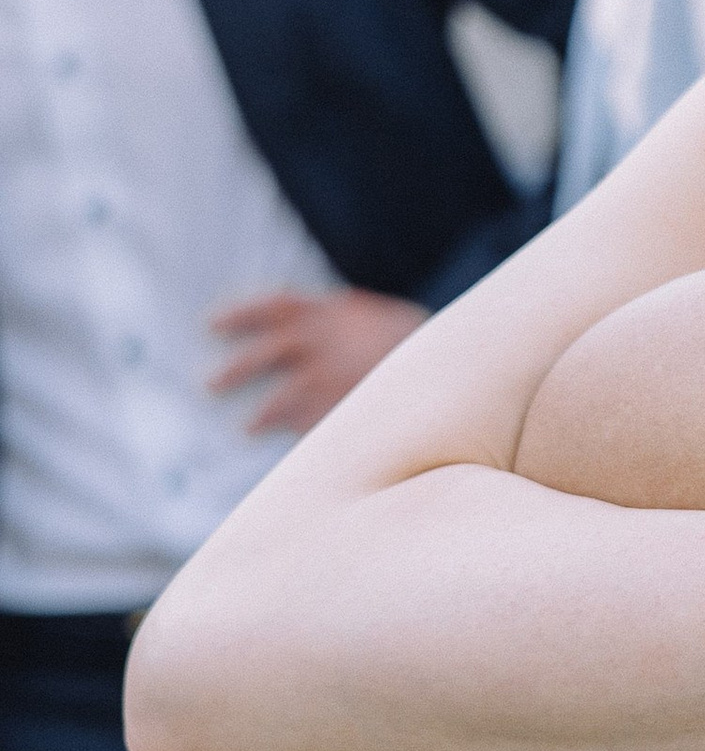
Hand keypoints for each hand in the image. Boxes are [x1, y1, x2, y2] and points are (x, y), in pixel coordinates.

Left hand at [207, 289, 428, 435]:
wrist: (449, 370)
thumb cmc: (419, 342)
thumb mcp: (381, 314)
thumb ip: (347, 315)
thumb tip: (326, 315)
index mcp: (328, 311)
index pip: (271, 306)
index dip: (238, 315)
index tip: (210, 325)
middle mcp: (319, 344)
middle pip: (260, 356)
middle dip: (233, 372)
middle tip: (210, 385)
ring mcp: (327, 382)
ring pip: (277, 402)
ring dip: (260, 416)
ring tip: (247, 428)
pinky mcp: (338, 416)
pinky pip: (306, 428)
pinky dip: (296, 435)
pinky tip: (292, 444)